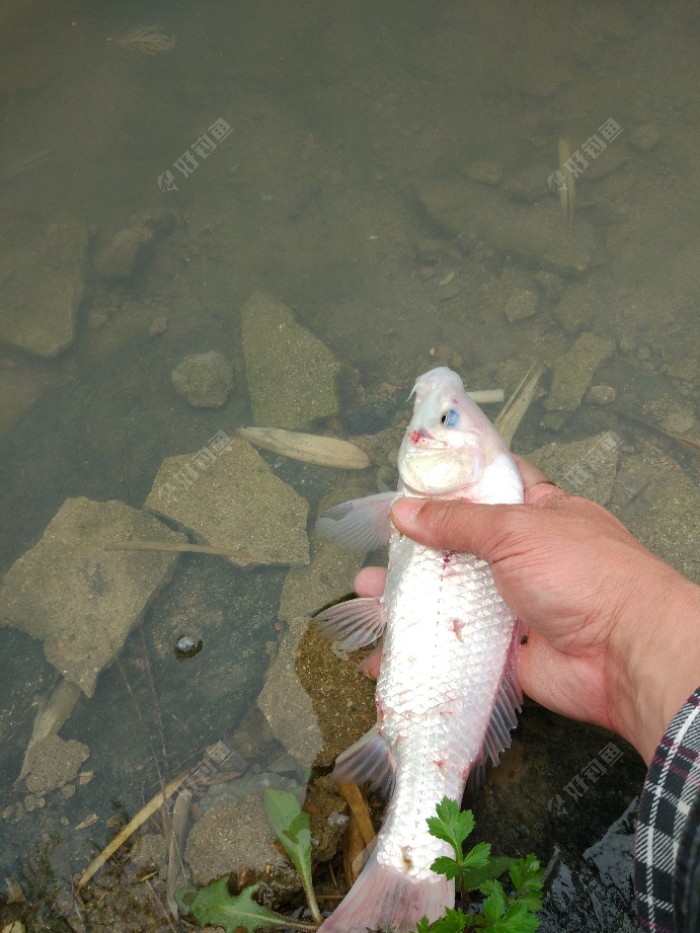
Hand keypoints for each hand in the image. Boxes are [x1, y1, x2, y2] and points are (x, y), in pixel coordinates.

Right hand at [355, 456, 699, 763]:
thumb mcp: (516, 529)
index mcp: (538, 512)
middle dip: (417, 549)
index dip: (452, 484)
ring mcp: (515, 604)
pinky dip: (424, 649)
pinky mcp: (505, 649)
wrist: (625, 655)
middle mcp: (525, 556)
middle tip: (379, 548)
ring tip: (369, 595)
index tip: (408, 485)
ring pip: (454, 597)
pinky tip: (387, 649)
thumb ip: (457, 522)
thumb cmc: (584, 574)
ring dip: (411, 598)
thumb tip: (405, 512)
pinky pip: (457, 645)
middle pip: (461, 547)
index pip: (491, 486)